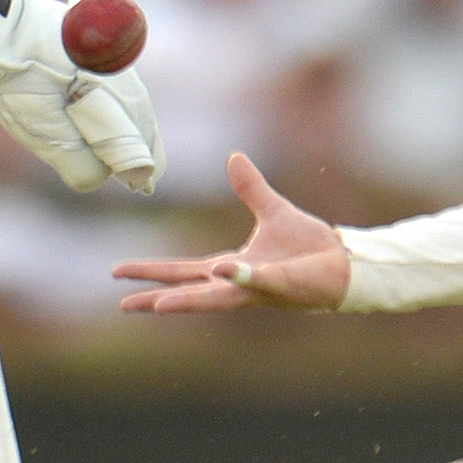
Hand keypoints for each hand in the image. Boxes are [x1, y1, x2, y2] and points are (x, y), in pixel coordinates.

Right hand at [111, 152, 351, 311]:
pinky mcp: (279, 285)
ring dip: (189, 300)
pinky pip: (255, 280)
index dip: (151, 272)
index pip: (183, 272)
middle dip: (155, 297)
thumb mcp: (273, 210)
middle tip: (123, 304)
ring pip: (216, 297)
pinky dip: (239, 275)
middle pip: (189, 291)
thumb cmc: (310, 246)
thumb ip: (251, 188)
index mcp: (230, 268)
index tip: (118, 272)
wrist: (344, 261)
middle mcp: (238, 284)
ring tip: (158, 305)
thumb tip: (233, 157)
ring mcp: (257, 288)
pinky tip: (224, 267)